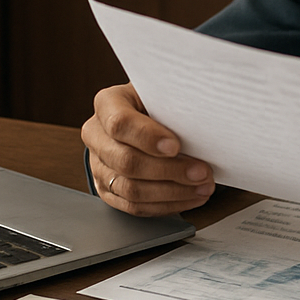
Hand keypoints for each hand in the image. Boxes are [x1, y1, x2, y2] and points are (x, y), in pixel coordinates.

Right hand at [81, 83, 215, 215]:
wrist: (147, 117)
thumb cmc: (158, 103)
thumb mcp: (163, 92)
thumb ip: (173, 103)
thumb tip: (202, 120)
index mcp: (108, 104)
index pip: (120, 123)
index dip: (148, 137)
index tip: (176, 146)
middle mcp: (97, 135)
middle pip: (126, 161)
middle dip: (169, 171)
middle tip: (200, 172)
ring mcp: (99, 165)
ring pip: (131, 189)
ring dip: (172, 192)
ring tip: (201, 187)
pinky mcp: (108, 189)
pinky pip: (134, 206)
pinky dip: (166, 205)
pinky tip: (189, 197)